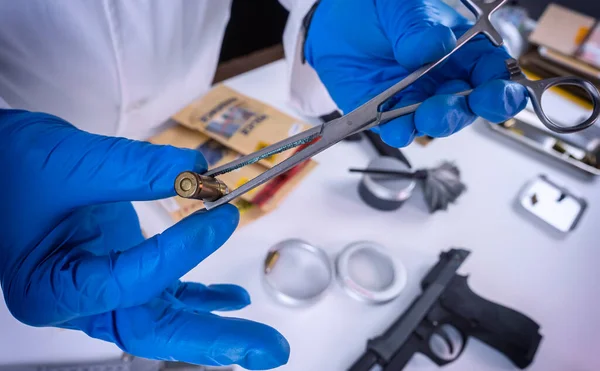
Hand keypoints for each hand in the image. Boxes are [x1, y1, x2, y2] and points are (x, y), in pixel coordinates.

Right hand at [0, 110, 288, 369]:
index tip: (217, 215)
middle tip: (266, 350)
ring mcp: (105, 291)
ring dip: (216, 327)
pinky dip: (202, 300)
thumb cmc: (14, 168)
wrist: (2, 166)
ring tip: (261, 341)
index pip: (128, 281)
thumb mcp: (72, 162)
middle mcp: (79, 301)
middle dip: (215, 341)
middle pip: (153, 329)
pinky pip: (166, 297)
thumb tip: (199, 172)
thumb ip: (138, 167)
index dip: (179, 251)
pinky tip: (233, 300)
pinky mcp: (122, 274)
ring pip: (164, 319)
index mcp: (51, 287)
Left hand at [304, 0, 527, 146]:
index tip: (493, 92)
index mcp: (463, 49)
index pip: (493, 73)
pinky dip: (401, 132)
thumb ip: (418, 27)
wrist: (334, 23)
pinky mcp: (389, 115)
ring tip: (426, 114)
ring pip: (439, 122)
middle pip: (472, 105)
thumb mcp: (400, 6)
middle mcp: (445, 79)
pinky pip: (400, 130)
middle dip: (468, 108)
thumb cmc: (376, 9)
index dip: (501, 88)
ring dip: (437, 122)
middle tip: (452, 101)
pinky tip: (398, 127)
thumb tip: (437, 44)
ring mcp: (419, 100)